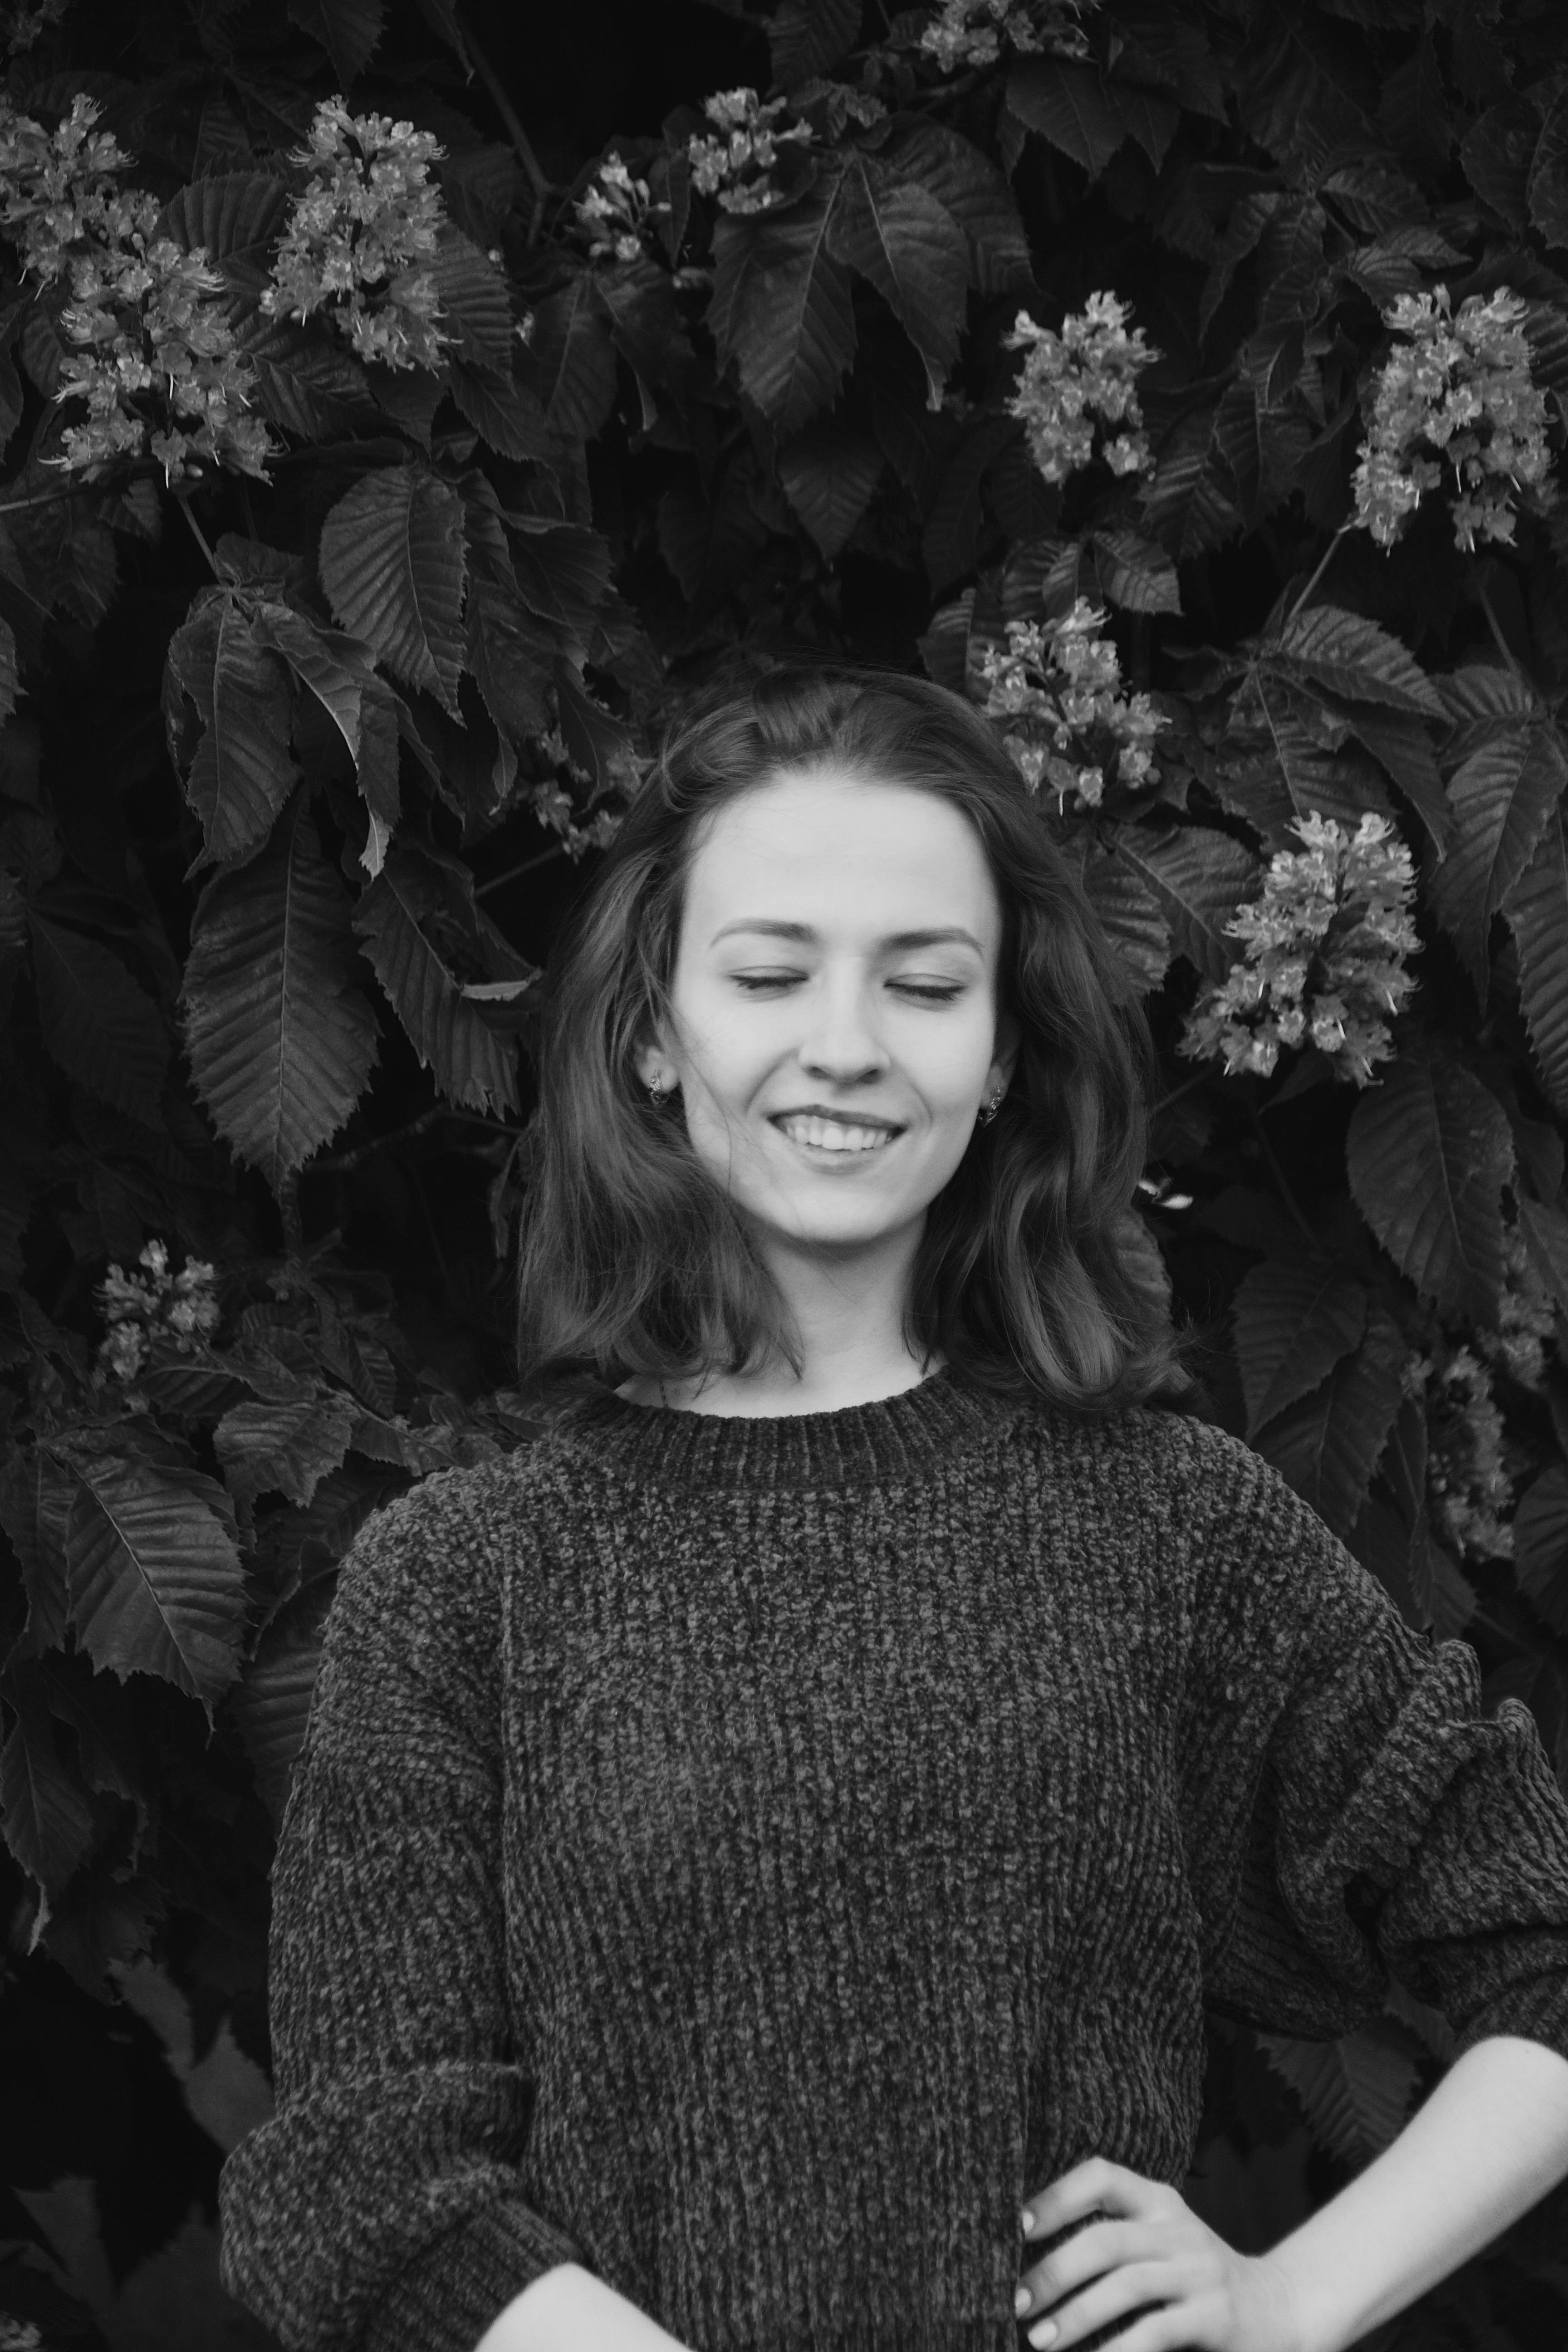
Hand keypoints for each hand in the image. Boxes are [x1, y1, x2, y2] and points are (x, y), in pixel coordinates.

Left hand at [1014, 2157, 1302, 2351]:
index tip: (1016, 2225)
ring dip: (1077, 2315)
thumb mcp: (1160, 2244)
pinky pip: (1157, 2331)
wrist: (1281, 2311)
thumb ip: (1113, 2242)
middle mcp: (1178, 2229)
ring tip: (1040, 2341)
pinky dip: (1118, 2349)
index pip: (1101, 2176)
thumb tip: (1030, 2265)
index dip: (1056, 2196)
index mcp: (1158, 2202)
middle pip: (1106, 2239)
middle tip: (1017, 2302)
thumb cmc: (1196, 2281)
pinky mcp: (1216, 2317)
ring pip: (1127, 2285)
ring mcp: (1200, 2272)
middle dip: (1054, 2271)